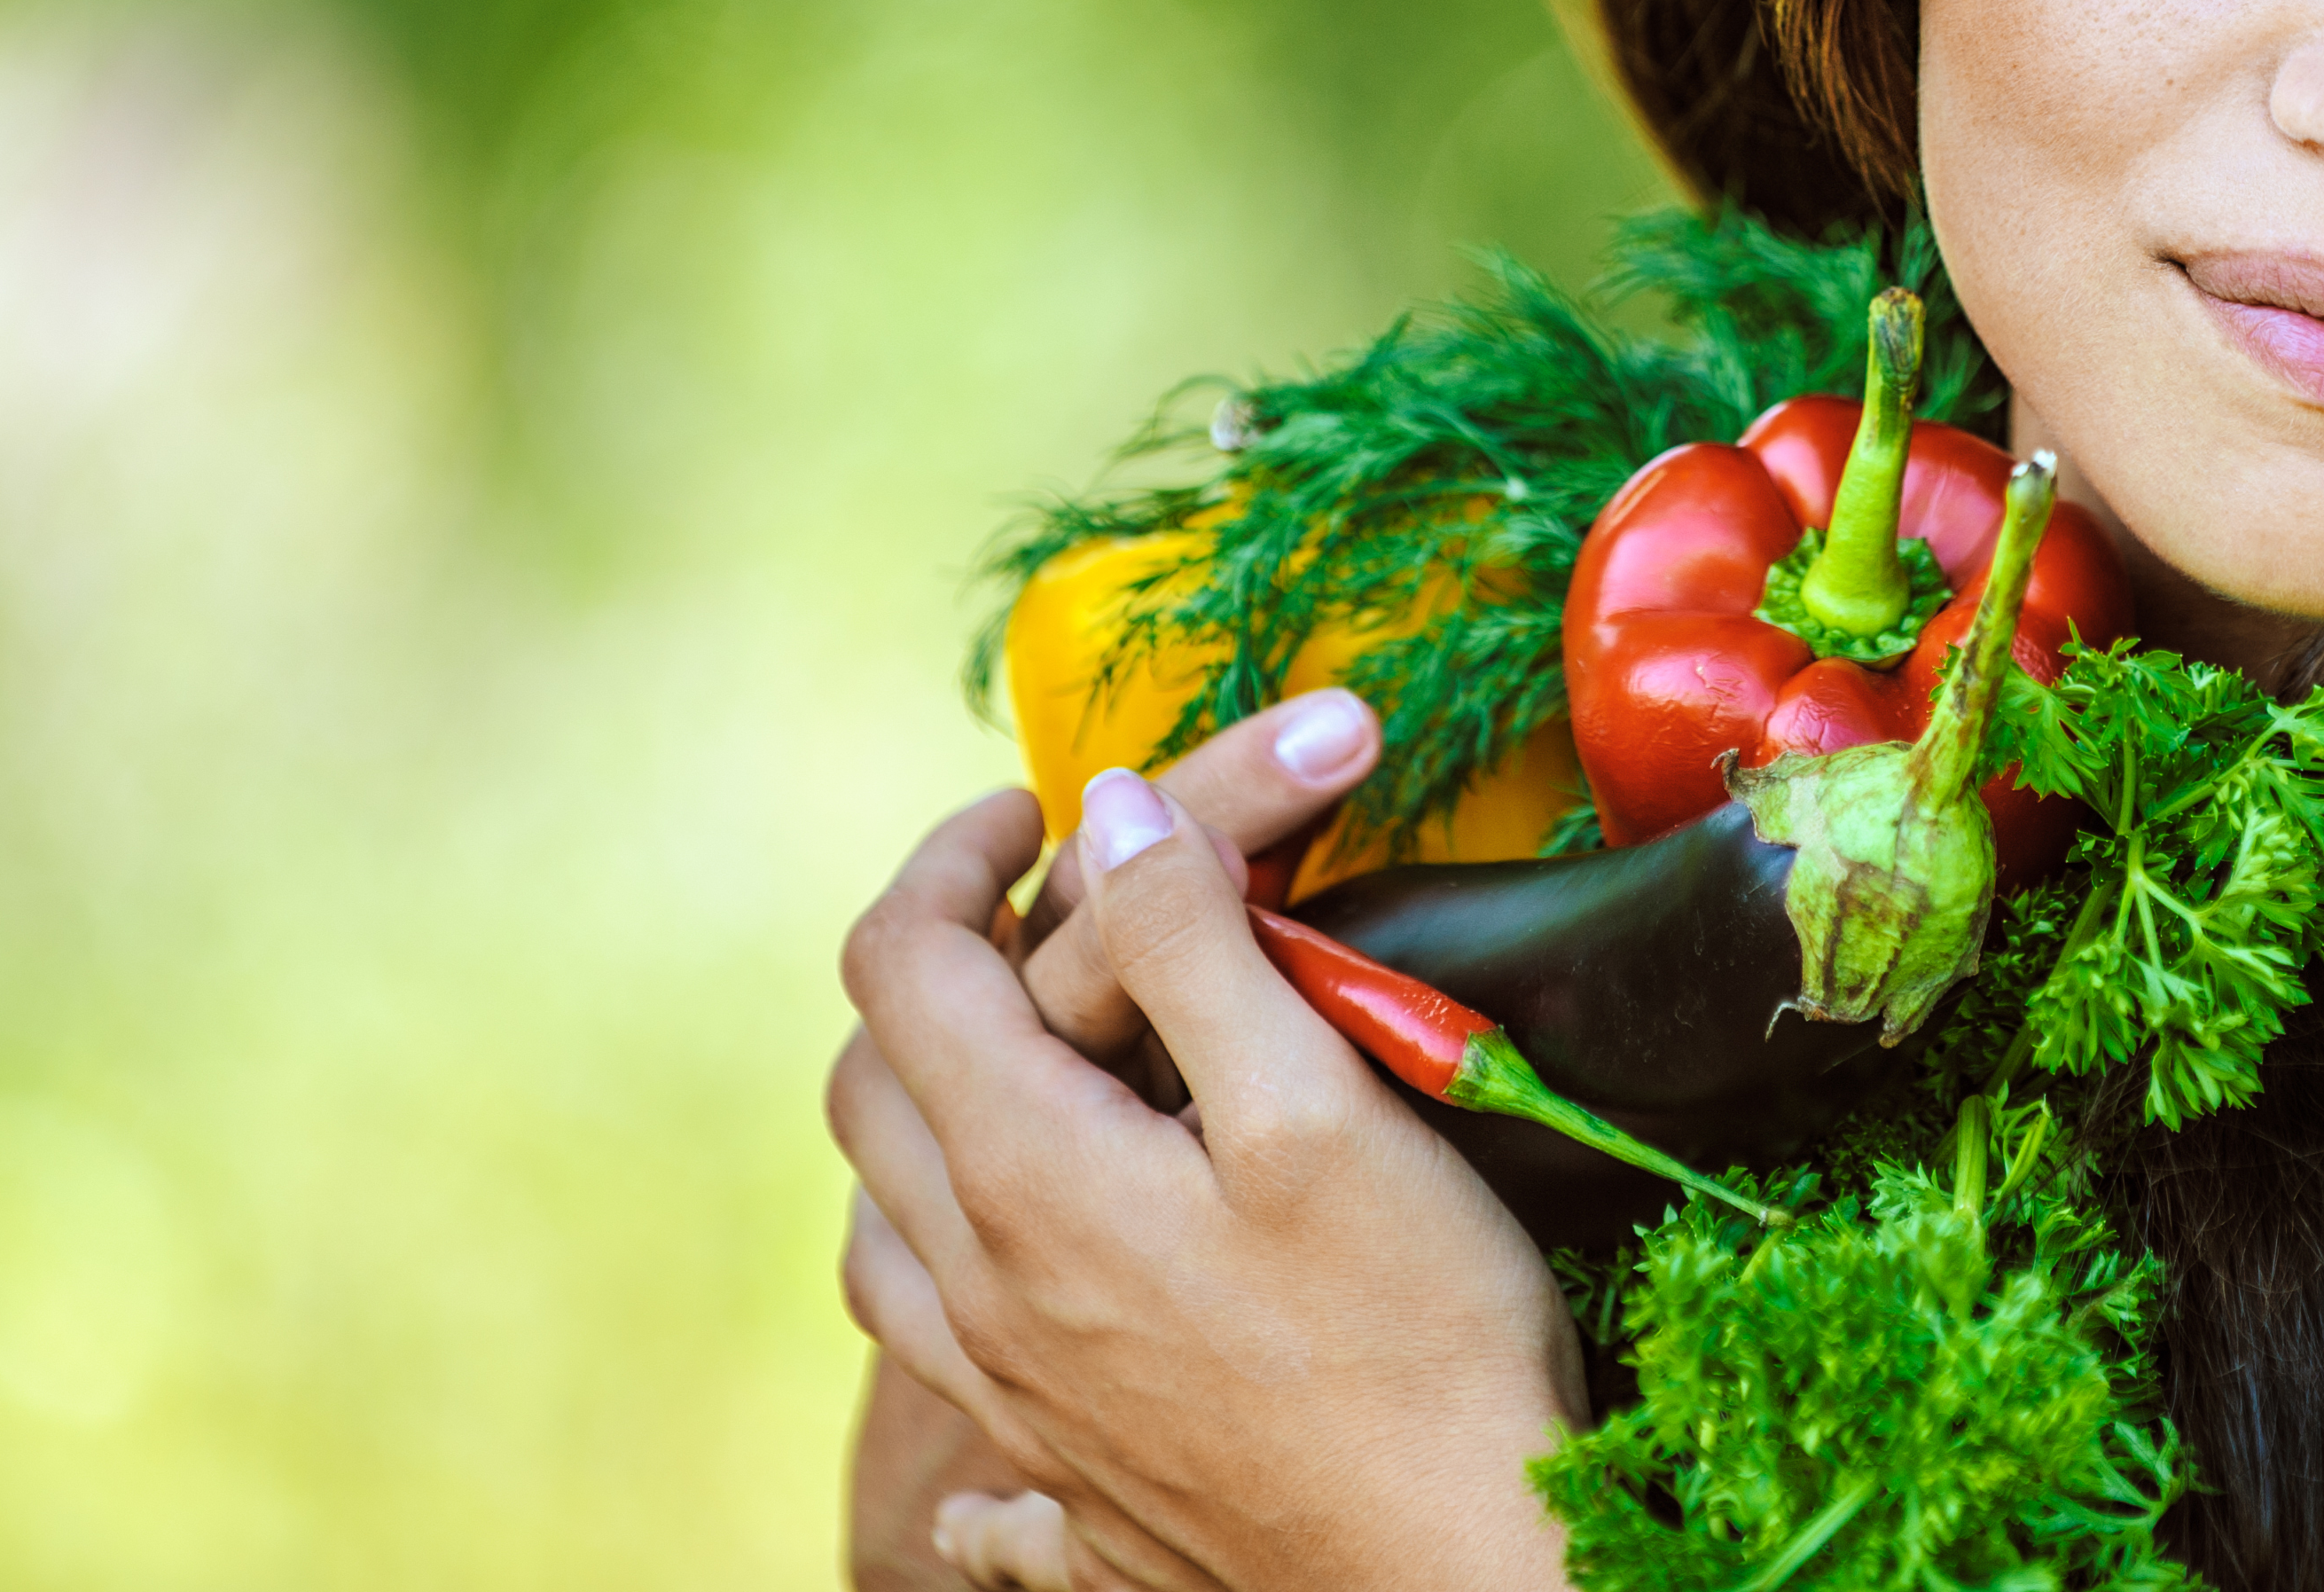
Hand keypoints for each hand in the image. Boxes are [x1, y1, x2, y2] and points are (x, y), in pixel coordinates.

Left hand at [831, 700, 1582, 1591]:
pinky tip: (1026, 1343)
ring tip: (1011, 1084)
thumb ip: (1195, 946)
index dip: (949, 858)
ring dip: (917, 1133)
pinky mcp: (1073, 1493)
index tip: (1037, 809)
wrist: (1455, 1578)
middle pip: (868, 1092)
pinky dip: (967, 1347)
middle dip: (927, 970)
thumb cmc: (1413, 1337)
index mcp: (1029, 1175)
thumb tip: (1108, 810)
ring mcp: (1018, 1405)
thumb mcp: (1317, 1102)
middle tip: (1031, 915)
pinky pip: (957, 1422)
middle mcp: (985, 1293)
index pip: (900, 967)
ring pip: (882, 1244)